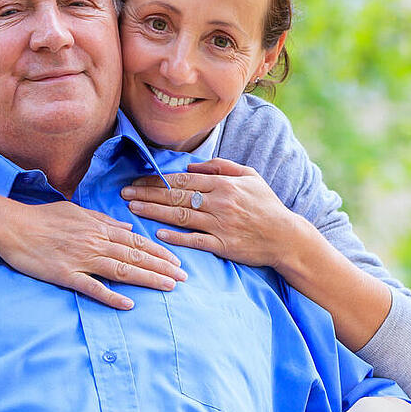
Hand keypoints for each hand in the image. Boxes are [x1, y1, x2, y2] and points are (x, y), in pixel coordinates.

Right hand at [0, 199, 185, 309]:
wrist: (12, 226)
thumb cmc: (43, 217)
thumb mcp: (78, 211)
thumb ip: (104, 220)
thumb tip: (127, 227)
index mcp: (99, 229)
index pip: (137, 241)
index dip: (160, 252)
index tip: (177, 262)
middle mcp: (95, 243)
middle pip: (136, 256)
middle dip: (162, 268)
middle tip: (183, 278)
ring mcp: (81, 260)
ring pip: (122, 270)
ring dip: (147, 279)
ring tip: (168, 287)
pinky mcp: (65, 275)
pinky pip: (92, 287)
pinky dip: (111, 295)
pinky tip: (128, 304)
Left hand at [121, 159, 304, 269]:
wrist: (286, 236)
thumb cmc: (267, 205)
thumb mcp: (250, 176)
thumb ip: (221, 167)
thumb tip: (191, 165)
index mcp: (224, 185)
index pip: (183, 180)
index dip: (157, 179)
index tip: (137, 180)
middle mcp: (220, 203)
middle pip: (176, 196)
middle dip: (147, 194)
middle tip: (124, 193)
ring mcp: (221, 225)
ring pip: (181, 216)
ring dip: (154, 212)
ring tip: (133, 208)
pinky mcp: (223, 246)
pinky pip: (195, 240)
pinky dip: (176, 237)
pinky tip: (158, 233)